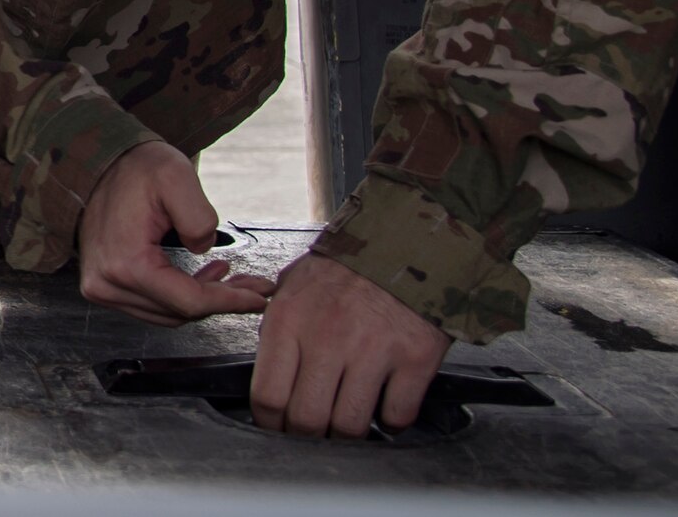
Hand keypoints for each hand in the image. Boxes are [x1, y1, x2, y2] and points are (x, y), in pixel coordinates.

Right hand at [77, 142, 274, 325]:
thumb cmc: (135, 168)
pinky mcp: (105, 286)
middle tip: (255, 285)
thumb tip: (205, 250)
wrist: (100, 162)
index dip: (230, 301)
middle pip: (180, 312)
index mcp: (126, 263)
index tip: (261, 295)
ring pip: (168, 314)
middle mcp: (108, 284)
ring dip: (203, 300)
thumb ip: (199, 218)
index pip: (189, 302)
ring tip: (230, 277)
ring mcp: (103, 288)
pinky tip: (202, 279)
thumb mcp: (175, 177)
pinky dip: (181, 297)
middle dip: (223, 301)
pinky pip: (152, 305)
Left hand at [249, 253, 450, 437]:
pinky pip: (396, 415)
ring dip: (348, 434)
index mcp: (289, 320)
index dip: (271, 424)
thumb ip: (276, 326)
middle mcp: (328, 337)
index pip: (268, 396)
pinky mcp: (414, 358)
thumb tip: (262, 369)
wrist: (408, 242)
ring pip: (349, 426)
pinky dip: (392, 421)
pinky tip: (386, 404)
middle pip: (306, 421)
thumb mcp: (295, 284)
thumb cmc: (348, 267)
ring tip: (349, 419)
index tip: (279, 427)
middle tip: (316, 431)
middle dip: (308, 436)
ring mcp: (373, 350)